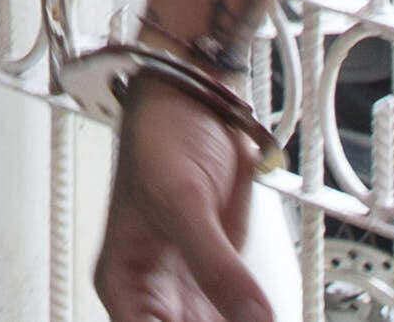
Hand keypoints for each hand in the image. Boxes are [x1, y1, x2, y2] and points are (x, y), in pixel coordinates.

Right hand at [94, 82, 270, 320]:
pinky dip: (256, 316)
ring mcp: (190, 284)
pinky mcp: (223, 274)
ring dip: (240, 321)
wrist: (198, 95)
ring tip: (263, 310)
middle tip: (250, 316)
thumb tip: (254, 317)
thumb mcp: (183, 199)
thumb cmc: (163, 130)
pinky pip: (239, 314)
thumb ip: (216, 263)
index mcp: (124, 279)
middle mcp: (154, 290)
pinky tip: (269, 310)